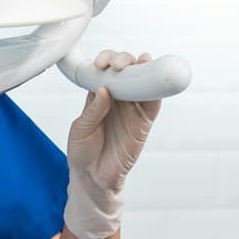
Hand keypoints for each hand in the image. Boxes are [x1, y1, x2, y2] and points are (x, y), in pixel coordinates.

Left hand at [63, 49, 161, 238]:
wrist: (93, 177)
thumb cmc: (82, 153)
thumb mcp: (80, 129)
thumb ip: (93, 110)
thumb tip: (104, 89)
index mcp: (98, 96)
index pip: (106, 70)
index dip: (106, 60)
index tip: (101, 63)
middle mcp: (117, 99)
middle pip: (126, 70)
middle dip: (124, 60)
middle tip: (118, 65)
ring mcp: (132, 109)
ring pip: (143, 81)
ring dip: (143, 68)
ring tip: (139, 63)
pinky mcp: (145, 121)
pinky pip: (154, 101)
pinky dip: (157, 88)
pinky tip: (155, 77)